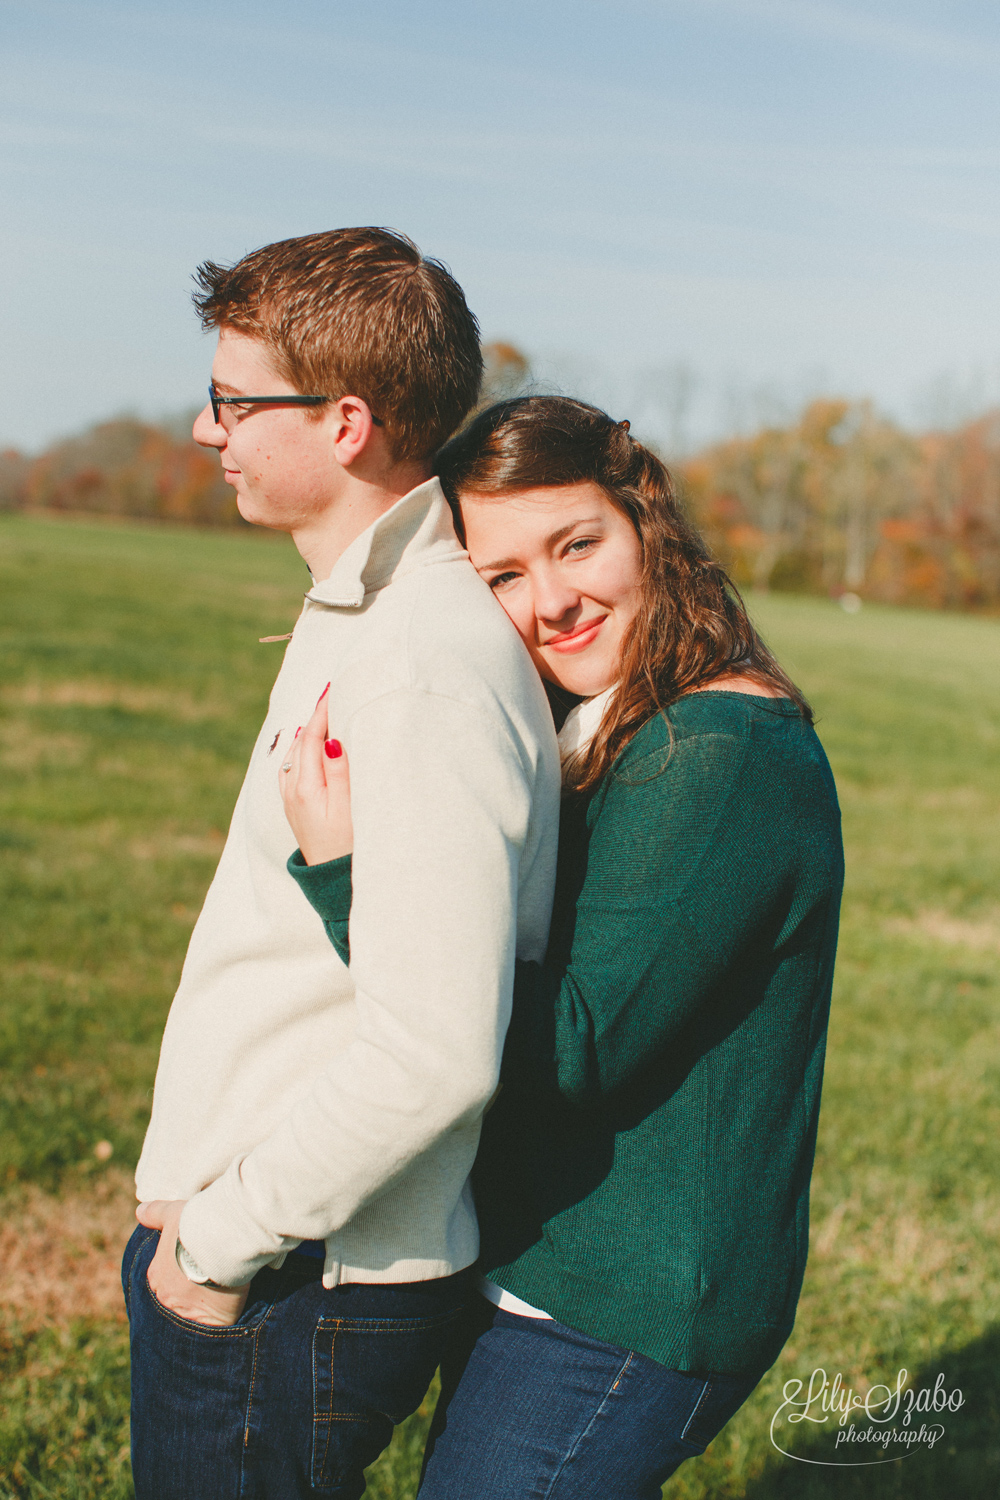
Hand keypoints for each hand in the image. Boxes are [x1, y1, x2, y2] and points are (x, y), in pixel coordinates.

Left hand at [136, 1199, 249, 1326]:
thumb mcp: (174, 1214)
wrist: (220, 1243)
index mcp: (156, 1274)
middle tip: (210, 1277)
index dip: (182, 1267)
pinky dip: (220, 1319)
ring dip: (205, 1303)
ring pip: (195, 1310)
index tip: (197, 1261)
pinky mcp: (209, 1324)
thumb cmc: (195, 1227)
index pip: (167, 1274)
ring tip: (222, 1291)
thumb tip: (139, 1212)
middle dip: (191, 1289)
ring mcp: (185, 1313)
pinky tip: (230, 1306)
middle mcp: (165, 1297)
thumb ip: (156, 1213)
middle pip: (179, 1294)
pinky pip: (214, 1325)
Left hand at [279, 685, 353, 864]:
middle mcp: (292, 791)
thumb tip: (328, 739)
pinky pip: (293, 769)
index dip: (321, 713)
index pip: (310, 738)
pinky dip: (302, 751)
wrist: (333, 882)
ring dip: (307, 733)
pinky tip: (308, 748)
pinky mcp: (295, 808)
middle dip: (314, 719)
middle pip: (300, 743)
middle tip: (331, 694)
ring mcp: (291, 800)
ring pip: (295, 755)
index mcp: (305, 788)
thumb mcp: (348, 808)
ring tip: (322, 715)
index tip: (331, 690)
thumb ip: (339, 772)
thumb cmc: (348, 847)